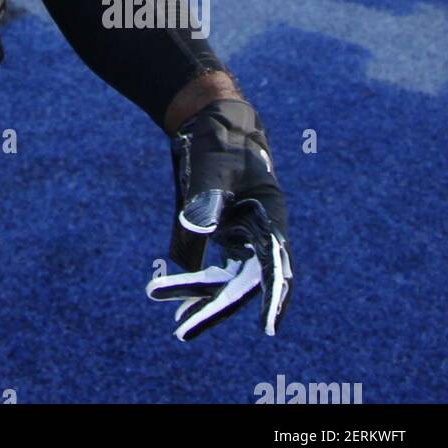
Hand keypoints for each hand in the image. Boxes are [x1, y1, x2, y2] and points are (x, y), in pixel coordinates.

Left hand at [145, 99, 291, 340]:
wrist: (208, 119)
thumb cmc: (219, 138)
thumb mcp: (212, 166)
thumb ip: (206, 200)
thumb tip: (197, 237)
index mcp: (270, 215)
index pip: (275, 264)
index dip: (274, 298)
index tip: (268, 328)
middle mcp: (258, 232)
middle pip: (243, 279)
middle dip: (218, 306)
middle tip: (185, 329)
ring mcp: (240, 233)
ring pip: (225, 276)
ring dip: (200, 295)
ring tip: (171, 316)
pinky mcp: (221, 231)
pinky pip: (210, 264)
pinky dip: (194, 279)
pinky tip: (172, 295)